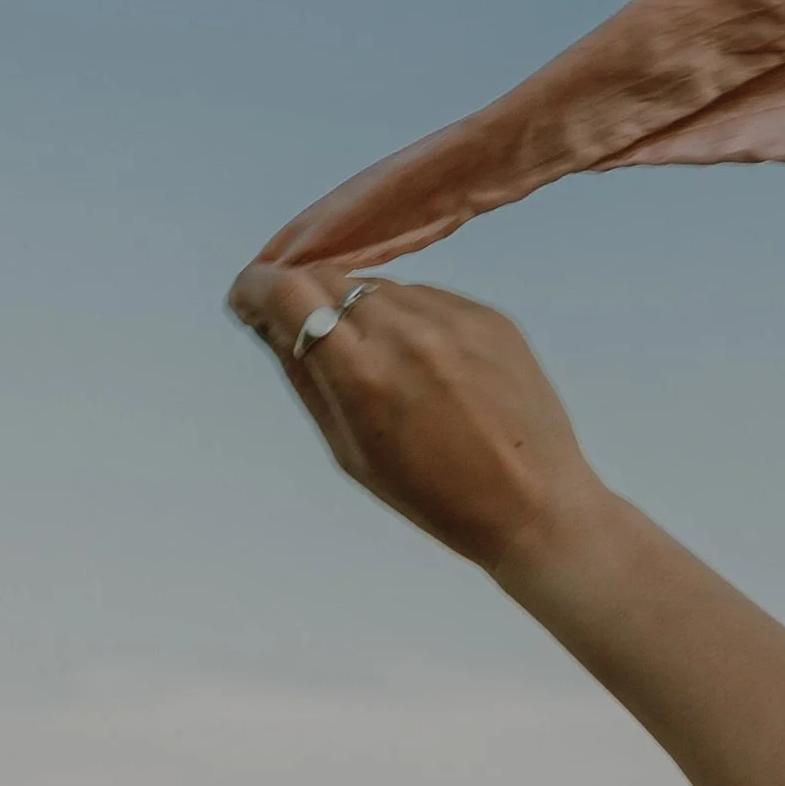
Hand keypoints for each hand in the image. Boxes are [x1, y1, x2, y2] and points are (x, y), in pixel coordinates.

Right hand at [226, 265, 605, 573]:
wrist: (536, 507)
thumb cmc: (436, 498)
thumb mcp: (351, 452)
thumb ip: (305, 379)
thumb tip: (269, 322)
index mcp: (363, 374)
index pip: (288, 291)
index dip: (256, 287)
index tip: (248, 298)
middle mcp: (406, 331)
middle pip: (329, 278)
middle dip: (303, 297)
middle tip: (305, 332)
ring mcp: (454, 318)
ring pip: (379, 287)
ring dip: (360, 311)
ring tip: (383, 368)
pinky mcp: (489, 315)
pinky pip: (428, 299)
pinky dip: (411, 322)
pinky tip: (430, 371)